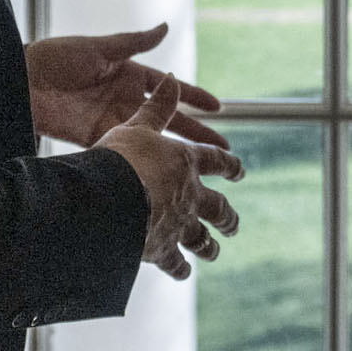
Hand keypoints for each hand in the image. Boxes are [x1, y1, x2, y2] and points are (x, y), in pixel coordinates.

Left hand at [26, 24, 224, 149]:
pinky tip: (162, 174)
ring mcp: (113, 121)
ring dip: (176, 152)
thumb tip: (166, 27)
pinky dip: (144, 161)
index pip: (170, 87)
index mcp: (129, 74)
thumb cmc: (54, 57)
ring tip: (200, 168)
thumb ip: (134, 42)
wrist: (20, 82)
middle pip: (169, 119)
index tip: (219, 107)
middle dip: (196, 134)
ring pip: (153, 138)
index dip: (194, 97)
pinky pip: (127, 150)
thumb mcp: (98, 47)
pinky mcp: (97, 139)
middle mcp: (125, 99)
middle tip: (223, 151)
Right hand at [94, 76, 243, 279]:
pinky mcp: (162, 248)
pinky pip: (175, 261)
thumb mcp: (138, 126)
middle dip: (227, 216)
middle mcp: (189, 195)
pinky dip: (180, 267)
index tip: (240, 171)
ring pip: (201, 238)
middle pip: (217, 207)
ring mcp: (178, 224)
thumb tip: (170, 78)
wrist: (111, 201)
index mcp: (185, 163)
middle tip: (234, 223)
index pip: (215, 161)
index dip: (229, 165)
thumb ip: (157, 107)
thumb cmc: (122, 159)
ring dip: (209, 245)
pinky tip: (184, 272)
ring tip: (215, 251)